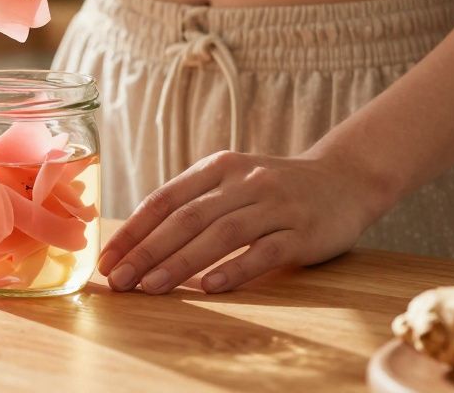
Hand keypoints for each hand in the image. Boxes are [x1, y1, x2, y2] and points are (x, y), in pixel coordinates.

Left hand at [97, 150, 392, 293]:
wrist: (345, 180)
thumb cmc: (276, 189)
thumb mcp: (234, 181)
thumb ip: (196, 203)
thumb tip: (141, 242)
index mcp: (219, 167)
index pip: (165, 198)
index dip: (134, 230)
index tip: (108, 259)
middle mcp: (245, 181)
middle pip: (186, 218)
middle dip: (147, 251)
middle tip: (120, 280)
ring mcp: (275, 204)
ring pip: (220, 233)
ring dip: (181, 262)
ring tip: (151, 287)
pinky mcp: (302, 230)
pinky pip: (263, 251)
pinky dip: (234, 268)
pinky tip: (208, 287)